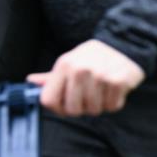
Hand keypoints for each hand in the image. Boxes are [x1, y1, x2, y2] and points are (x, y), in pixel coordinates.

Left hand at [27, 39, 145, 116]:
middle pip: (73, 110)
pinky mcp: (118, 82)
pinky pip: (112, 107)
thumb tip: (31, 81)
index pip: (49, 100)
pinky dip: (114, 102)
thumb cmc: (94, 58)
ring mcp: (100, 76)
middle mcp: (80, 70)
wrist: (125, 45)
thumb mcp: (70, 62)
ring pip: (94, 110)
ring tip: (103, 91)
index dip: (58, 109)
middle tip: (89, 97)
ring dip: (100, 105)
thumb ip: (52, 76)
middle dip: (81, 108)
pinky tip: (114, 90)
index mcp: (65, 65)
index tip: (67, 106)